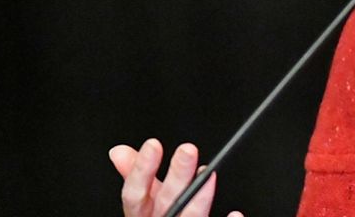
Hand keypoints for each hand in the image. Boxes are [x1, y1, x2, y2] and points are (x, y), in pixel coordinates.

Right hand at [109, 139, 243, 216]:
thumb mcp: (143, 202)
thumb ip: (137, 176)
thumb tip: (118, 151)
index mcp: (142, 215)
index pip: (135, 194)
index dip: (141, 170)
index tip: (153, 144)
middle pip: (166, 203)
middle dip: (177, 176)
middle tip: (188, 150)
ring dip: (200, 198)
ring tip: (210, 176)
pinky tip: (235, 214)